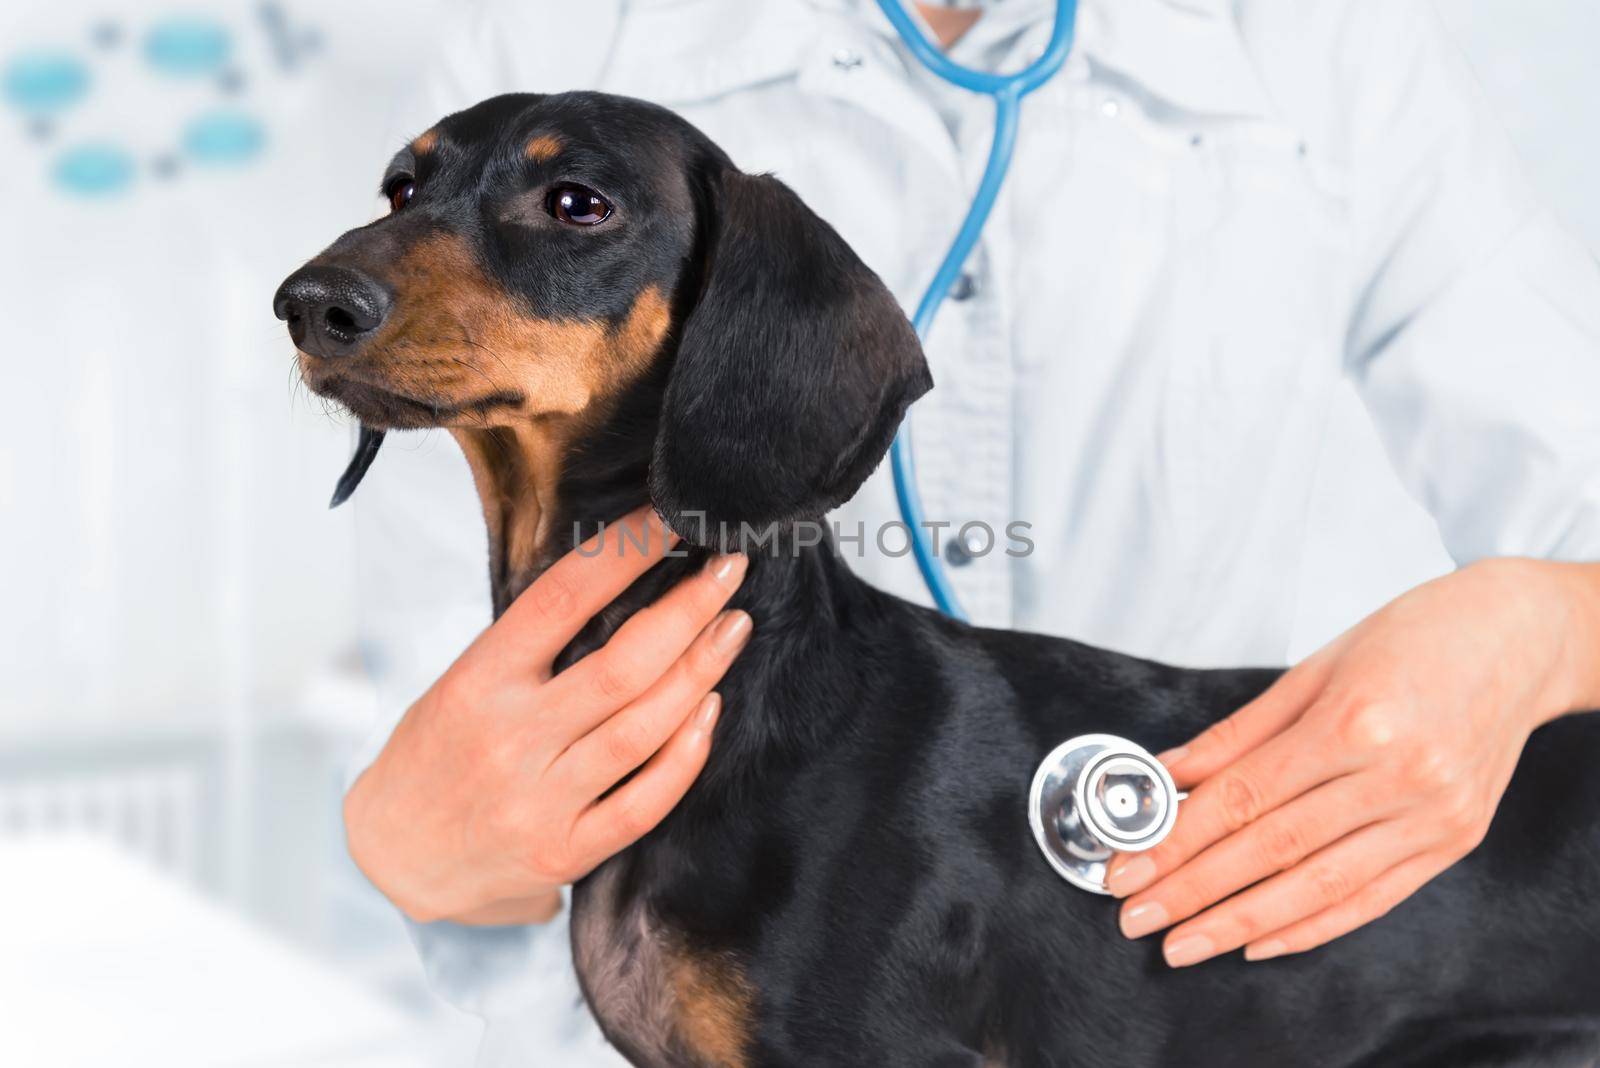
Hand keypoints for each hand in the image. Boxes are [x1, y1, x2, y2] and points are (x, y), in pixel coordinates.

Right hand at [344, 507, 752, 925]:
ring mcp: (538, 801)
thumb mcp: (463, 682)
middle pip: (621, 666)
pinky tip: (711, 711)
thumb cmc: (438, 754)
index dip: (626, 552)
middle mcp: (509, 737)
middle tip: (731, 569)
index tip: (673, 518)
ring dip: (700, 672)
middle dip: (688, 609)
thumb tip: (624, 574)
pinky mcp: (563, 853)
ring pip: (642, 729)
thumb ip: (532, 644)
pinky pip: (643, 803)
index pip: (562, 598)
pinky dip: (685, 755)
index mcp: (477, 680)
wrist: (395, 857)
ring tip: (735, 627)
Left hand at [1107, 558, 1599, 965]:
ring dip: (1242, 924)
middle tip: (1136, 914)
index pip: (1243, 799)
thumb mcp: (1315, 667)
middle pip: (1274, 849)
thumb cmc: (1414, 637)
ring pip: (1320, 887)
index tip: (1127, 868)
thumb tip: (1169, 777)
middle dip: (1195, 891)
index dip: (1176, 842)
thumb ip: (1238, 732)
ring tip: (1185, 944)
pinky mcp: (1454, 842)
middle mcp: (1397, 775)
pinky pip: (1373, 899)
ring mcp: (1432, 816)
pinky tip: (1261, 942)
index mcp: (1354, 721)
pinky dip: (1313, 927)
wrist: (1518, 639)